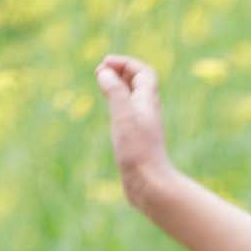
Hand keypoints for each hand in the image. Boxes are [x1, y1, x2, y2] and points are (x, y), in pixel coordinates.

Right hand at [94, 53, 176, 206]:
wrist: (150, 186)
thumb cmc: (138, 152)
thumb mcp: (123, 117)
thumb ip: (115, 92)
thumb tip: (105, 72)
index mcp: (147, 103)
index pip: (143, 72)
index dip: (125, 63)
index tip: (104, 64)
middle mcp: (147, 113)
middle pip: (139, 83)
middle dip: (120, 72)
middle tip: (100, 72)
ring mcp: (142, 128)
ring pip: (133, 100)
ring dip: (118, 88)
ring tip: (102, 85)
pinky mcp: (136, 142)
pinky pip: (128, 116)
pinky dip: (118, 106)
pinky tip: (110, 113)